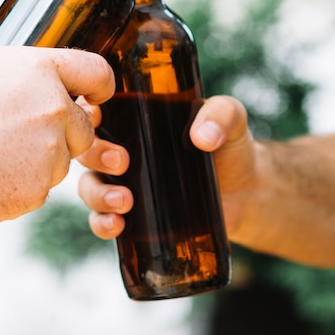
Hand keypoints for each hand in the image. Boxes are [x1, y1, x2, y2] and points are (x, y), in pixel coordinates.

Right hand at [0, 28, 114, 225]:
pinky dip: (18, 187)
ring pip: (59, 161)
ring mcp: (50, 153)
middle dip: (60, 132)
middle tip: (18, 134)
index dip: (98, 86)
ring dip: (37, 161)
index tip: (94, 96)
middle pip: (82, 126)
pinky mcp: (37, 191)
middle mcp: (55, 110)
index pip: (98, 73)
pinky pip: (38, 189)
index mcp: (41, 71)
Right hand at [77, 95, 255, 240]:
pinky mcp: (131, 214)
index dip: (88, 112)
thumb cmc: (231, 146)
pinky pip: (101, 219)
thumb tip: (202, 137)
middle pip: (88, 149)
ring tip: (124, 203)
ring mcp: (123, 183)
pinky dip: (102, 223)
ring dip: (98, 195)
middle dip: (96, 155)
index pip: (98, 109)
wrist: (246, 192)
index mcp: (135, 118)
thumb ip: (222, 114)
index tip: (98, 117)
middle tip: (121, 162)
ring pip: (90, 186)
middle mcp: (121, 148)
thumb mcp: (231, 118)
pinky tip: (116, 225)